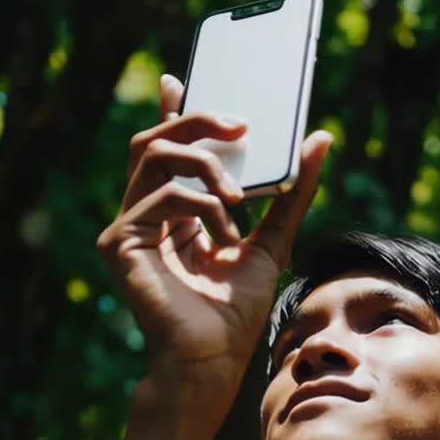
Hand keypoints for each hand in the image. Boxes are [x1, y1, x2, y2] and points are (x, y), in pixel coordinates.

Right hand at [97, 74, 331, 416]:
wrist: (212, 362)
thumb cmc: (235, 313)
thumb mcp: (274, 240)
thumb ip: (292, 192)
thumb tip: (321, 137)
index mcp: (174, 213)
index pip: (167, 149)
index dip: (171, 110)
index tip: (180, 77)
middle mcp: (146, 214)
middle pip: (156, 139)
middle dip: (198, 120)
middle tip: (242, 125)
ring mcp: (128, 227)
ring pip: (153, 155)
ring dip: (206, 166)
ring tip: (241, 199)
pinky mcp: (119, 242)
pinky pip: (161, 196)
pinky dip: (202, 208)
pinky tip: (225, 238)